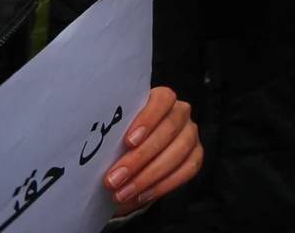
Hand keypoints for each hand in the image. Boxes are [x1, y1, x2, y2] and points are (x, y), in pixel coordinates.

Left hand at [104, 86, 201, 209]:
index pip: (163, 99)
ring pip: (179, 151)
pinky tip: (141, 195)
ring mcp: (190, 134)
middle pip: (168, 130)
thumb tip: (98, 151)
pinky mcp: (196, 155)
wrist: (128, 164)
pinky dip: (163, 185)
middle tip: (114, 178)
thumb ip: (112, 137)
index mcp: (160, 99)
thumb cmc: (118, 144)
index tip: (128, 141)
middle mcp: (180, 113)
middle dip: (140, 157)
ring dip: (149, 175)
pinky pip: (187, 169)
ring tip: (123, 192)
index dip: (148, 119)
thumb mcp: (113, 136)